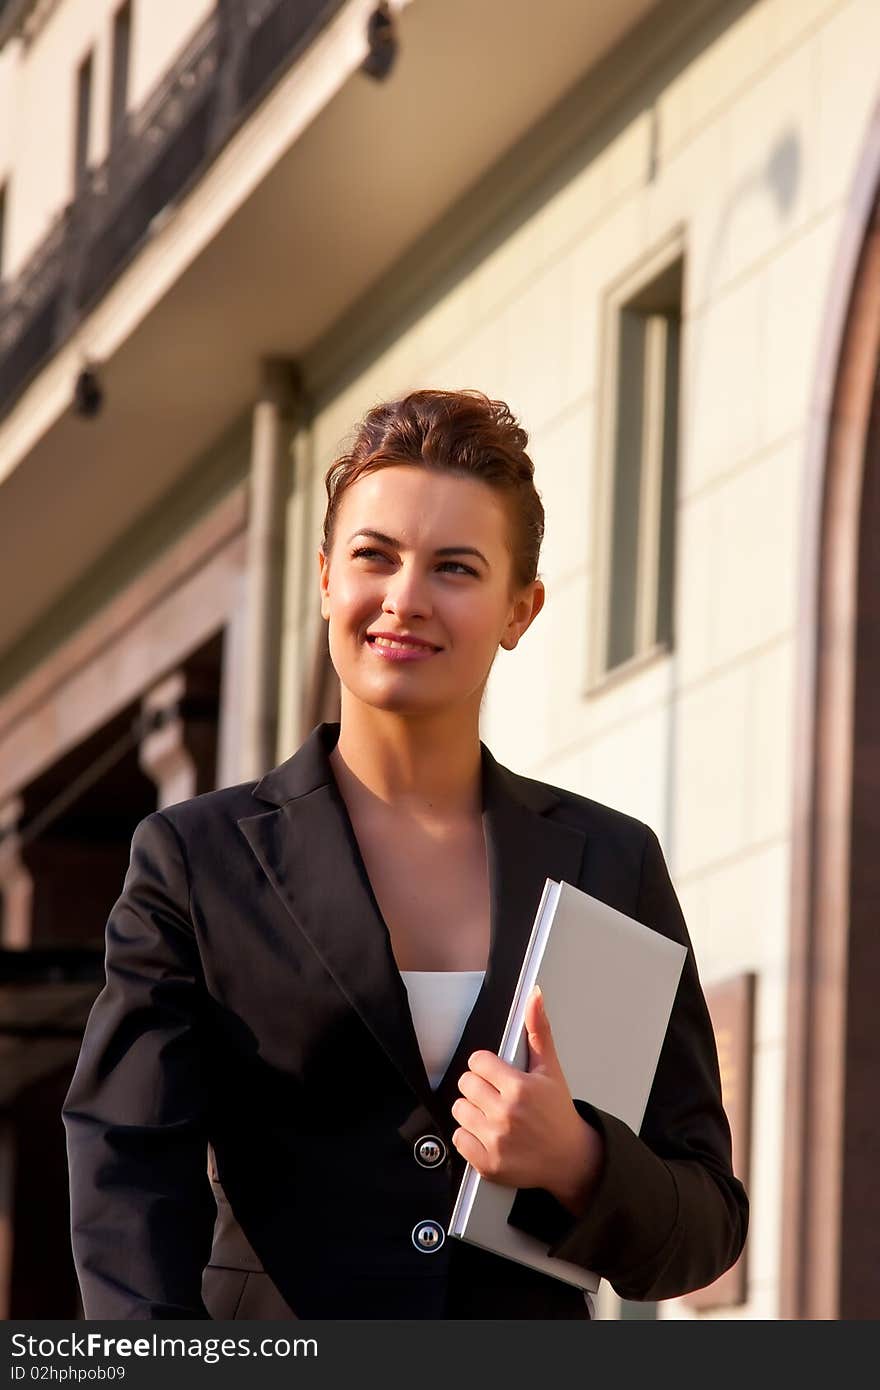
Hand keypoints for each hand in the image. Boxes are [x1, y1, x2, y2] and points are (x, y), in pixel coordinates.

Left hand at [450, 985, 603, 1213]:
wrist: (570, 1159)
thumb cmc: (558, 1113)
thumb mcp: (550, 1070)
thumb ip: (538, 1030)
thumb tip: (534, 995)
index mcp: (520, 1088)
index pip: (477, 1061)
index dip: (487, 1066)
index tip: (498, 1075)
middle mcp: (506, 1115)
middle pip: (466, 1084)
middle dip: (479, 1087)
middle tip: (496, 1096)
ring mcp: (496, 1141)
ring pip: (459, 1110)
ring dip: (472, 1111)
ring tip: (493, 1115)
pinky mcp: (487, 1164)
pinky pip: (458, 1139)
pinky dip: (469, 1137)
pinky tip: (488, 1135)